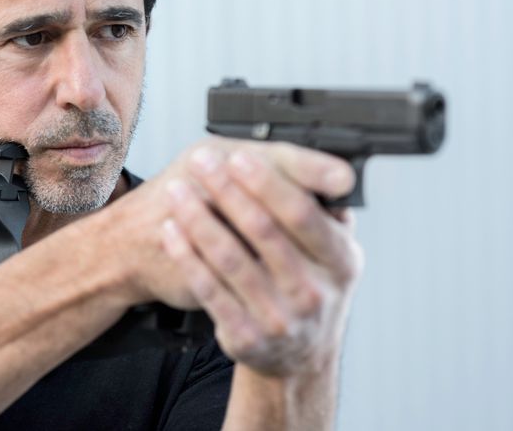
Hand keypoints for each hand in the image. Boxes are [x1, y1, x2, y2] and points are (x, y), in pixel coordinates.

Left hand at [159, 138, 363, 375]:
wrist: (298, 355)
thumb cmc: (310, 288)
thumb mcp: (332, 253)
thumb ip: (325, 211)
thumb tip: (322, 166)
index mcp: (340, 262)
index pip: (302, 214)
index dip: (267, 183)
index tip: (238, 157)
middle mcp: (312, 292)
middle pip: (262, 230)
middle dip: (226, 190)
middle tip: (200, 162)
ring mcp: (279, 318)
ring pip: (230, 258)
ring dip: (198, 218)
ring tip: (177, 191)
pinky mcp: (246, 336)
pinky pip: (208, 289)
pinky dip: (186, 256)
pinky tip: (172, 231)